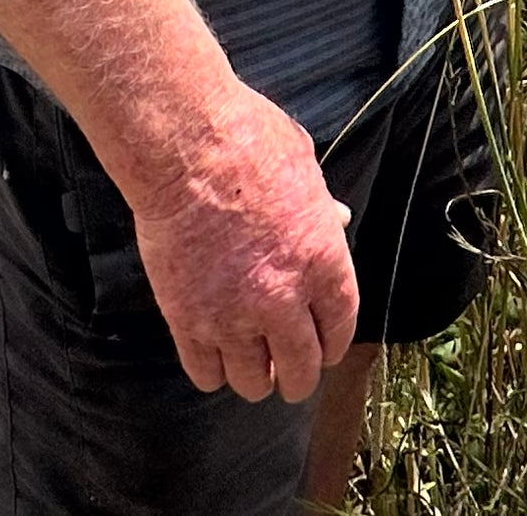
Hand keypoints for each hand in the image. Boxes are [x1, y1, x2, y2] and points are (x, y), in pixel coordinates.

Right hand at [123, 81, 358, 403]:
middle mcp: (283, 299)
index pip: (340, 328)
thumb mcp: (305, 168)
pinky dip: (212, 373)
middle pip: (300, 369)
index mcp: (323, 261)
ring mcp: (233, 316)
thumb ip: (320, 207)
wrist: (185, 150)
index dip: (333, 345)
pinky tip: (214, 360)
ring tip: (252, 369)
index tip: (326, 351)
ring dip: (256, 379)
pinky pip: (205, 373)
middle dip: (298, 377)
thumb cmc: (248, 144)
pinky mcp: (188, 320)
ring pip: (252, 382)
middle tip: (290, 375)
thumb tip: (337, 219)